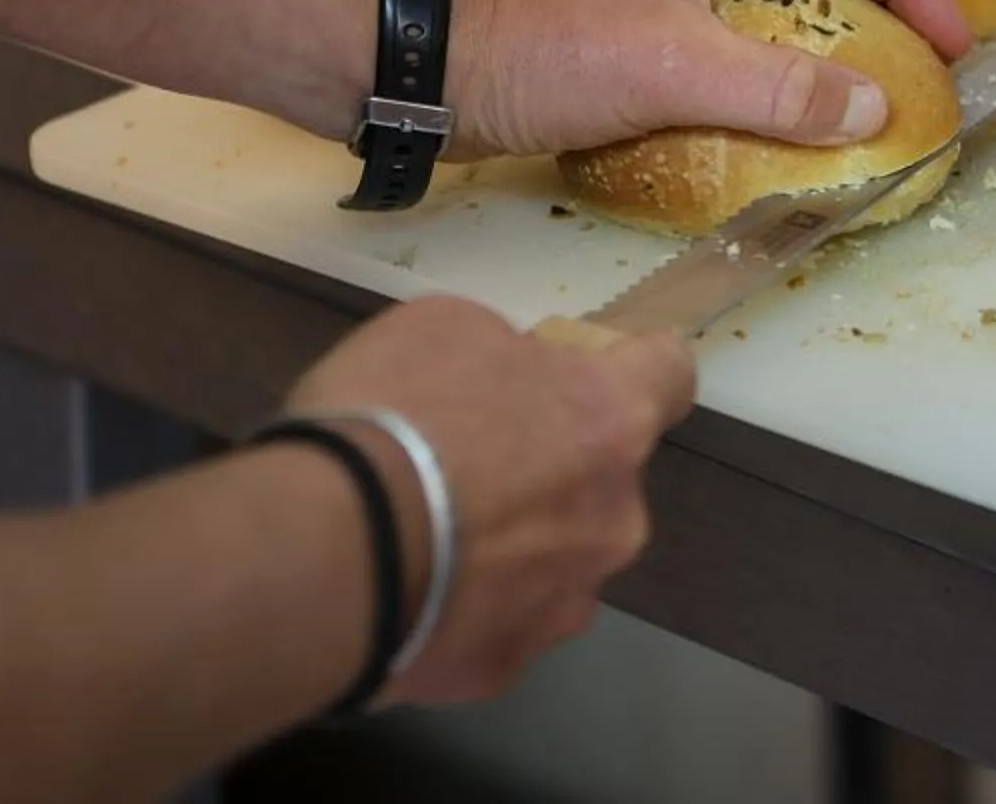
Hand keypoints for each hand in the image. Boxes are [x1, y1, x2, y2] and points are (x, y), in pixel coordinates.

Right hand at [285, 297, 694, 705]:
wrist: (326, 549)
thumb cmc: (392, 413)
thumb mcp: (444, 327)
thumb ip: (506, 356)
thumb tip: (514, 383)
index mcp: (609, 420)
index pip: (669, 376)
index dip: (636, 366)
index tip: (595, 371)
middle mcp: (614, 518)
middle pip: (605, 481)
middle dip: (553, 470)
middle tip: (468, 464)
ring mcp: (566, 602)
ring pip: (560, 560)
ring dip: (516, 546)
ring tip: (429, 540)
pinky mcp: (509, 666)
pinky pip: (502, 623)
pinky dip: (468, 608)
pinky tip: (410, 592)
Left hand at [445, 0, 972, 159]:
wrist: (423, 63)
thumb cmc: (539, 47)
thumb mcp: (674, 69)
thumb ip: (781, 90)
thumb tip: (874, 109)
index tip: (947, 40)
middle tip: (920, 60)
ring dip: (822, 30)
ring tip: (865, 88)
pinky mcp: (628, 10)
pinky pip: (726, 22)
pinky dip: (768, 57)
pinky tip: (781, 108)